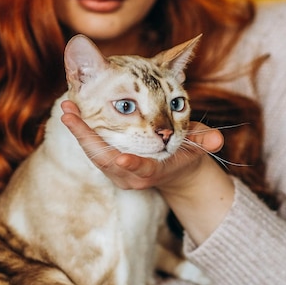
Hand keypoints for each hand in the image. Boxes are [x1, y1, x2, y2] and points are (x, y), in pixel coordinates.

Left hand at [60, 100, 223, 191]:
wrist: (169, 168)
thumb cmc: (183, 154)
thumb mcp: (195, 146)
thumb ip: (204, 141)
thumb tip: (218, 140)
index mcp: (151, 174)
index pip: (140, 170)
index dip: (132, 164)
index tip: (121, 158)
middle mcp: (129, 176)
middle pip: (105, 160)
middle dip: (88, 138)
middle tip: (72, 115)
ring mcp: (115, 171)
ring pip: (94, 153)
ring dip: (80, 131)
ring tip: (68, 108)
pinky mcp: (107, 162)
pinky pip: (91, 147)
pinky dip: (81, 130)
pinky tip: (71, 111)